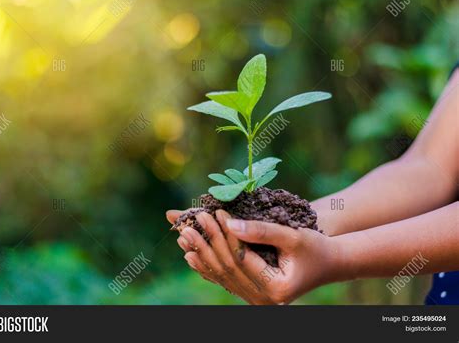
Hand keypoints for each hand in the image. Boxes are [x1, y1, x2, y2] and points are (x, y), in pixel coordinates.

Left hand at [166, 209, 347, 304]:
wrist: (329, 264)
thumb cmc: (315, 247)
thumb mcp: (292, 236)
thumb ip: (262, 231)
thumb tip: (229, 223)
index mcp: (276, 288)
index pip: (241, 259)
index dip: (224, 235)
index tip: (211, 213)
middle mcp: (264, 300)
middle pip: (227, 269)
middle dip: (207, 244)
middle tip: (188, 223)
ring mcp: (256, 300)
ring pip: (222, 276)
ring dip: (201, 255)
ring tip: (183, 237)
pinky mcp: (252, 293)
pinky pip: (226, 280)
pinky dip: (207, 266)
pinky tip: (191, 255)